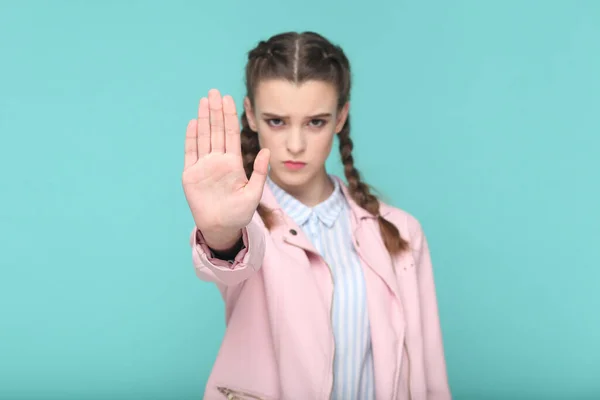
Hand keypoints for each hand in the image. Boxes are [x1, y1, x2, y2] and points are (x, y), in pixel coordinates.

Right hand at [182, 89, 269, 241]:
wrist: (221, 228)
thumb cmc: (239, 214)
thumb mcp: (254, 193)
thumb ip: (259, 173)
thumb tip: (267, 151)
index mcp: (233, 163)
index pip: (231, 135)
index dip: (230, 117)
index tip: (229, 98)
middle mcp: (217, 161)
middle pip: (216, 131)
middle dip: (215, 111)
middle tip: (214, 91)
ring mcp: (203, 166)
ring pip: (203, 137)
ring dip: (204, 119)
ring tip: (204, 100)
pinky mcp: (191, 175)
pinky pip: (190, 153)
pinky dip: (192, 138)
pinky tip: (194, 123)